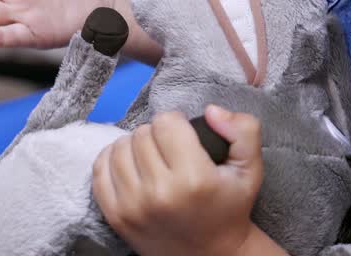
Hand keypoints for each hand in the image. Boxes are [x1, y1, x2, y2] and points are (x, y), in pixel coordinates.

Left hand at [94, 106, 263, 255]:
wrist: (211, 255)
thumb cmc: (229, 207)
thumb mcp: (250, 168)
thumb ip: (243, 129)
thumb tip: (211, 110)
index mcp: (194, 178)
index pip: (166, 122)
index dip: (177, 122)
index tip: (185, 136)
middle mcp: (160, 193)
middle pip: (142, 133)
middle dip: (157, 134)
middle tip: (171, 150)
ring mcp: (133, 207)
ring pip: (119, 147)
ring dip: (134, 146)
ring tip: (152, 158)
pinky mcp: (116, 217)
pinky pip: (100, 170)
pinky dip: (113, 160)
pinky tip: (131, 166)